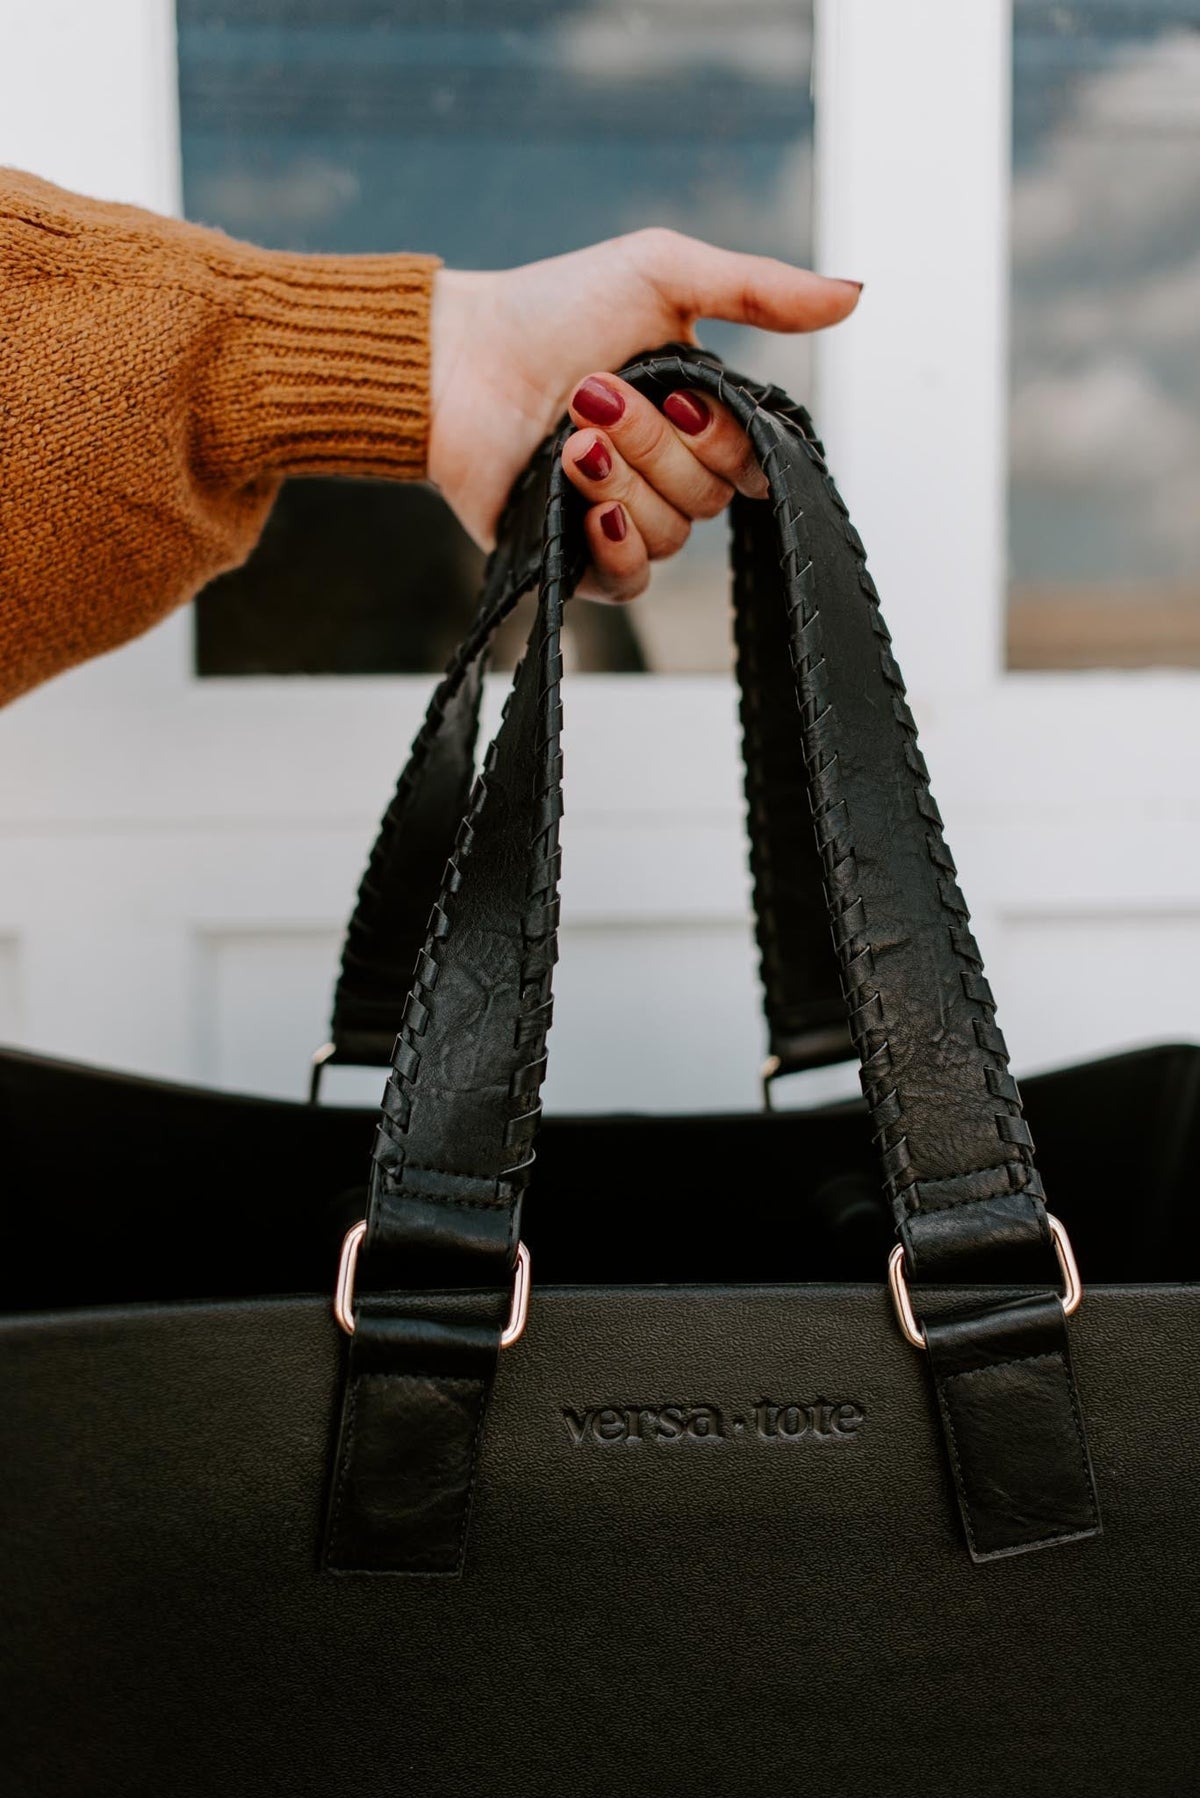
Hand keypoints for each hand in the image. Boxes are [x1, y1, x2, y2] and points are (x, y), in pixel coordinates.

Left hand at [428, 228, 859, 600]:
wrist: (456, 361)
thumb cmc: (552, 309)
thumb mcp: (664, 275)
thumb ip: (762, 291)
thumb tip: (857, 295)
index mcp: (695, 420)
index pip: (750, 466)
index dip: (722, 440)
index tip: (681, 394)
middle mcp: (663, 475)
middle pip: (707, 500)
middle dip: (653, 445)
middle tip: (593, 397)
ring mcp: (620, 520)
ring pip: (669, 535)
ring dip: (621, 479)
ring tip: (568, 435)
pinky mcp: (575, 560)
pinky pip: (630, 584)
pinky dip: (618, 546)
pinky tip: (590, 506)